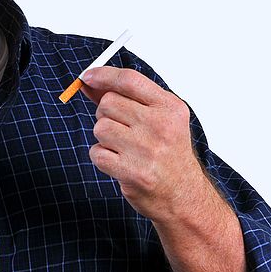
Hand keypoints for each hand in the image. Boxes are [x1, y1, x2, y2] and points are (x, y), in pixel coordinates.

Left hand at [80, 66, 211, 223]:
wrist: (183, 196)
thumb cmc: (168, 154)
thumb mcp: (158, 119)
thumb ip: (127, 98)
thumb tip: (90, 82)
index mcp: (170, 107)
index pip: (129, 80)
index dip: (103, 75)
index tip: (88, 76)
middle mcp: (160, 126)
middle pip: (108, 103)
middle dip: (106, 114)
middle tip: (122, 129)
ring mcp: (147, 150)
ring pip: (100, 127)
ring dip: (104, 138)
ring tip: (124, 148)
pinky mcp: (133, 172)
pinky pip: (97, 152)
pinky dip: (102, 157)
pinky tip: (120, 162)